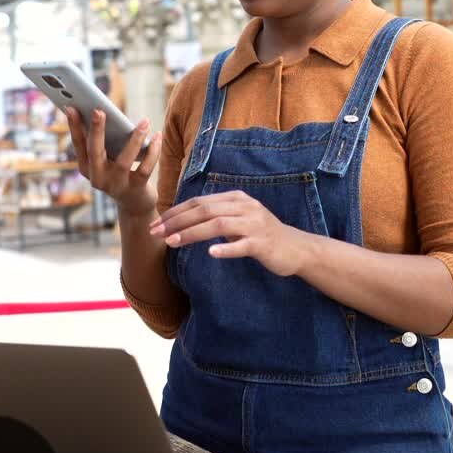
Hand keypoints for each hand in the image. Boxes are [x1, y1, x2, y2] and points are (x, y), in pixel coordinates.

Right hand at [66, 107, 160, 217]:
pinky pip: (145, 168)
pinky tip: (157, 136)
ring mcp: (116, 185)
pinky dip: (153, 151)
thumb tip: (104, 113)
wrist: (134, 204)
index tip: (71, 107)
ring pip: (123, 161)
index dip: (74, 127)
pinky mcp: (135, 189)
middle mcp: (98, 178)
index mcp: (87, 168)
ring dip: (135, 139)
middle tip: (98, 110)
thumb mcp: (108, 159)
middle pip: (95, 152)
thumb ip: (104, 141)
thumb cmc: (119, 172)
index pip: (78, 145)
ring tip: (144, 121)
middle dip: (96, 131)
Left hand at [149, 190, 305, 276]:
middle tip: (156, 233)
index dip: (175, 212)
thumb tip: (184, 220)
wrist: (296, 248)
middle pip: (205, 210)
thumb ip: (217, 215)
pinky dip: (226, 248)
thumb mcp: (239, 218)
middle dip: (177, 221)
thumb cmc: (262, 235)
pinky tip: (211, 254)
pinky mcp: (262, 243)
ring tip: (172, 242)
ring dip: (192, 233)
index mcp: (235, 199)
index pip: (199, 202)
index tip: (156, 224)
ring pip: (218, 225)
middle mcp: (244, 207)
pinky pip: (241, 245)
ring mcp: (254, 225)